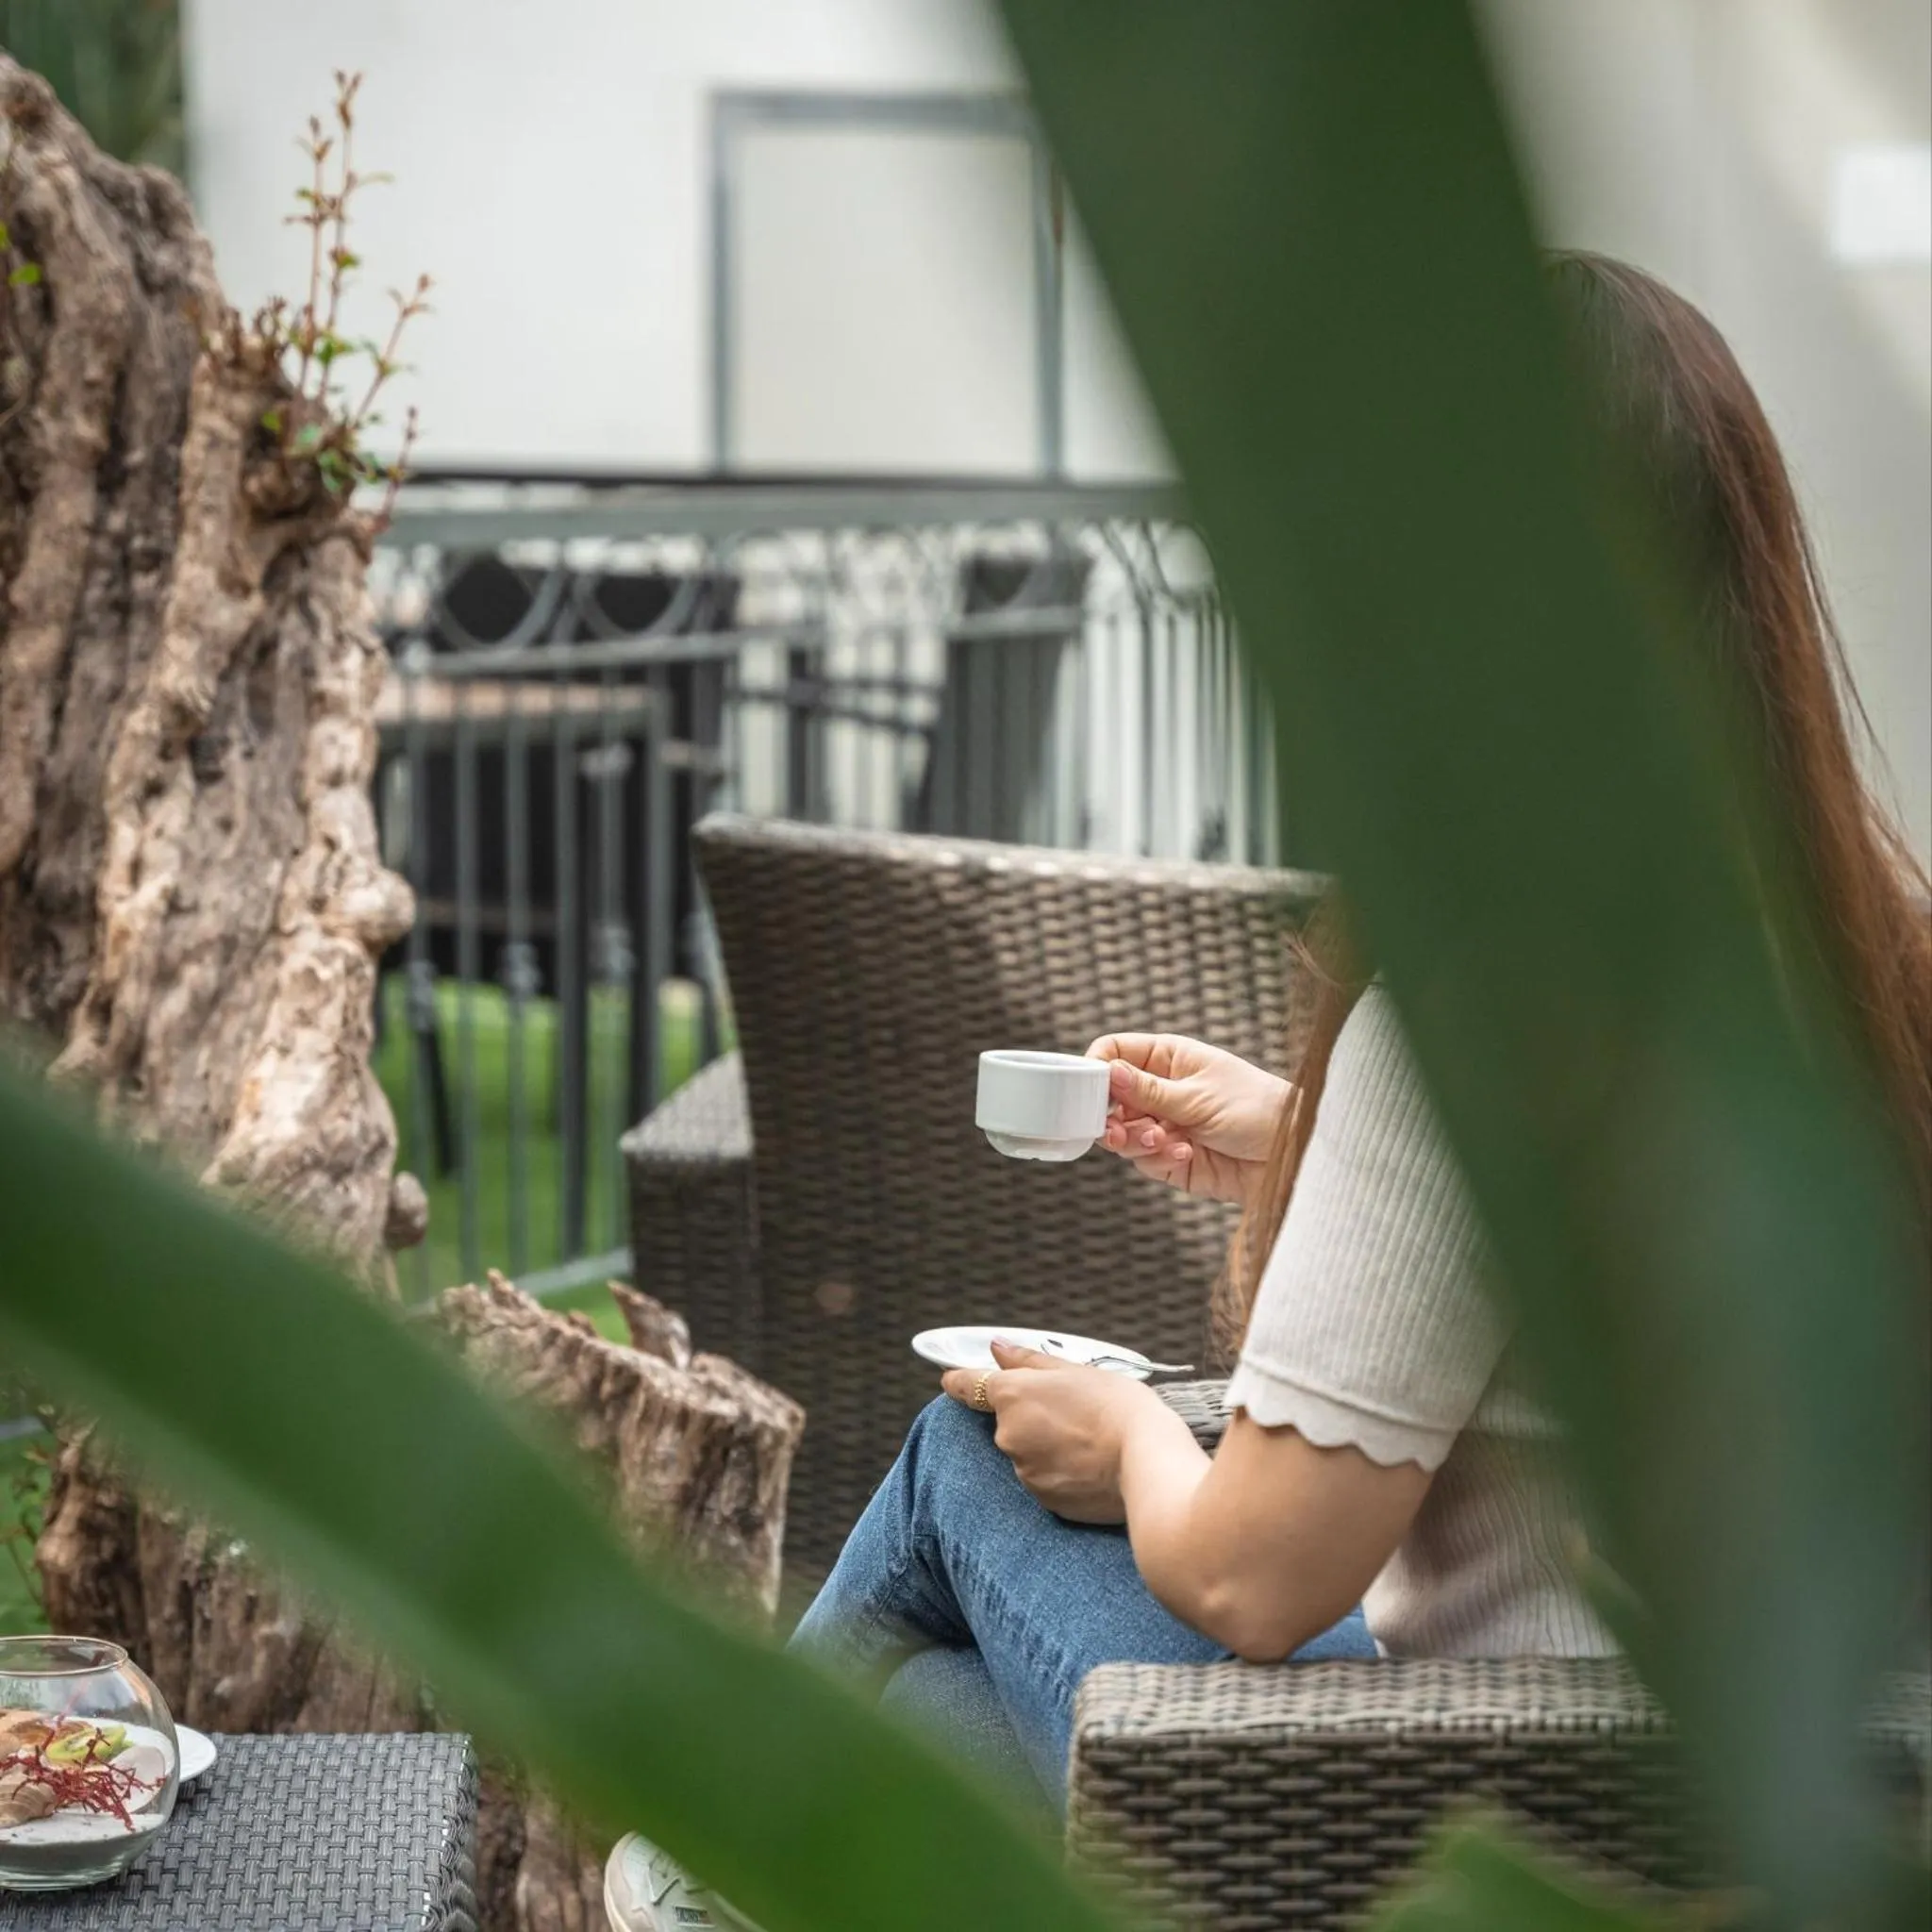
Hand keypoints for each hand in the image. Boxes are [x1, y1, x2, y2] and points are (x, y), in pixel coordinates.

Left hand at [940, 1340, 1158, 1523]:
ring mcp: (1023, 1471)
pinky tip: (1091, 1464)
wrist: (1146, 1461)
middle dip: (1030, 1415)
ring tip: (1089, 1440)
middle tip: (1071, 1411)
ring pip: (1027, 1451)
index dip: (959, 1381)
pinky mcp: (1043, 1500)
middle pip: (1007, 1420)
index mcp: (1012, 1395)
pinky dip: (1060, 1470)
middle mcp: (1008, 1435)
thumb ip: (1028, 1361)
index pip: (967, 1385)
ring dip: (1046, 1444)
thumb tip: (996, 1349)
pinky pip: (1044, 1479)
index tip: (951, 1378)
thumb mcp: (1075, 1371)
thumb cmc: (1117, 1407)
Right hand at [1085, 1033, 1290, 1205]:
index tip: (1089, 1088)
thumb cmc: (1258, 1109)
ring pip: (1122, 1133)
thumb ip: (1149, 1090)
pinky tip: (1185, 1152)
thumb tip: (1107, 1073)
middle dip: (1110, 1115)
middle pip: (1111, 1099)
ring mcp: (1165, 1125)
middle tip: (1115, 1128)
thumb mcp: (1199, 1095)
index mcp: (1169, 1058)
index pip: (1116, 1053)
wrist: (1292, 1155)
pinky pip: (1145, 1159)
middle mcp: (1162, 1090)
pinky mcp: (1172, 1158)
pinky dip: (1158, 1156)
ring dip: (1134, 1139)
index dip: (1098, 1068)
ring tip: (1159, 1139)